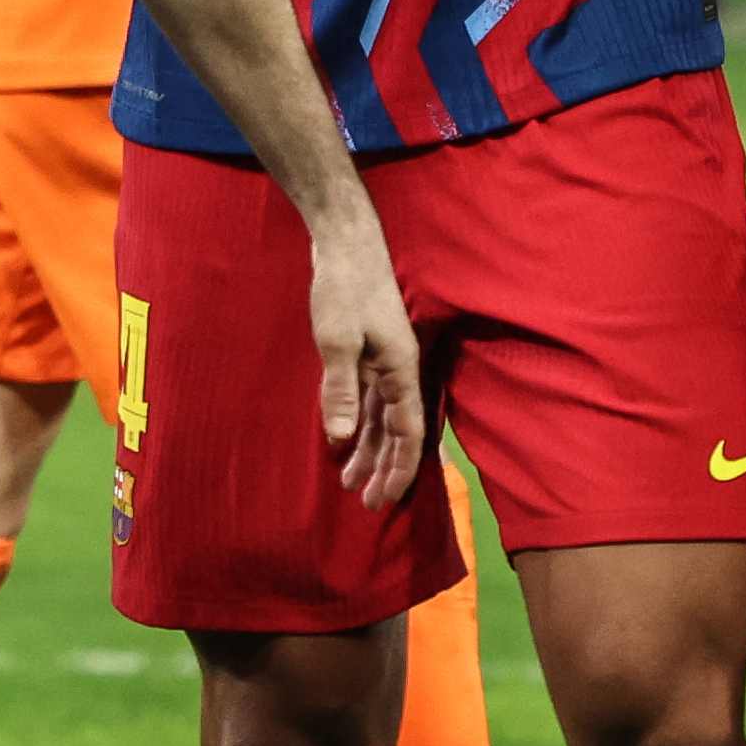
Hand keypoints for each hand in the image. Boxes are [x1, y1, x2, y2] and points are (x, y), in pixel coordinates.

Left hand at [298, 201, 427, 514]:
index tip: (383, 499)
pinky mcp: (367, 352)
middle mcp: (398, 371)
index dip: (398, 470)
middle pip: (398, 432)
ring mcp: (383, 362)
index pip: (408, 434)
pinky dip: (357, 423)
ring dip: (368, 449)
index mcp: (401, 371)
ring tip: (350, 481)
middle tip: (368, 503)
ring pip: (380, 418)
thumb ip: (340, 389)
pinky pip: (367, 399)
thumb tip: (341, 438)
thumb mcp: (337, 340)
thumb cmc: (344, 287)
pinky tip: (344, 441)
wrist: (346, 242)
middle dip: (385, 468)